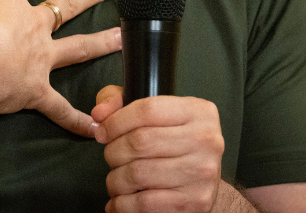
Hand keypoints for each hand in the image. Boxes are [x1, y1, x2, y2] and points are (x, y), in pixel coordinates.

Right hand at [0, 0, 120, 135]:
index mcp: (8, 2)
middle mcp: (31, 26)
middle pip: (63, 7)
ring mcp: (39, 59)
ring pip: (78, 49)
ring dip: (102, 43)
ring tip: (124, 37)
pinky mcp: (36, 90)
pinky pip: (61, 109)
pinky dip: (79, 120)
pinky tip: (99, 128)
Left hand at [92, 85, 225, 212]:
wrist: (204, 184)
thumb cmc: (173, 144)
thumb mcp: (155, 114)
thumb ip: (120, 104)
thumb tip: (99, 114)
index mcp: (198, 111)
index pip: (147, 110)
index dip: (115, 121)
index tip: (102, 132)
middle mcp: (205, 140)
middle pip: (140, 142)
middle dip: (113, 152)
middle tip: (111, 158)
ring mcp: (202, 172)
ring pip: (137, 173)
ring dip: (115, 180)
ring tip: (115, 180)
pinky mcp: (194, 201)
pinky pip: (144, 203)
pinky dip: (122, 204)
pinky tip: (120, 201)